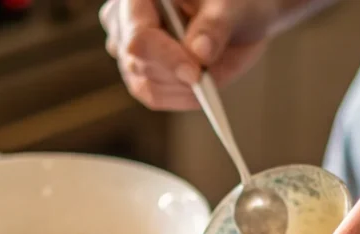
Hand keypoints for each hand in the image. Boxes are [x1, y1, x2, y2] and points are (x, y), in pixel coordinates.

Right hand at [99, 0, 278, 109]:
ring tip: (209, 77)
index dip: (166, 58)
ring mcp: (127, 49)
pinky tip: (201, 86)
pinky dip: (182, 97)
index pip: (140, 35)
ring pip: (144, 86)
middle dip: (178, 77)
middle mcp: (124, 20)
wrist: (235, 17)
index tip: (196, 74)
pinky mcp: (138, 73)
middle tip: (208, 77)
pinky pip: (154, 96)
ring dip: (182, 90)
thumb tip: (200, 54)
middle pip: (138, 64)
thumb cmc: (230, 3)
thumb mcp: (231, 6)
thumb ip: (215, 26)